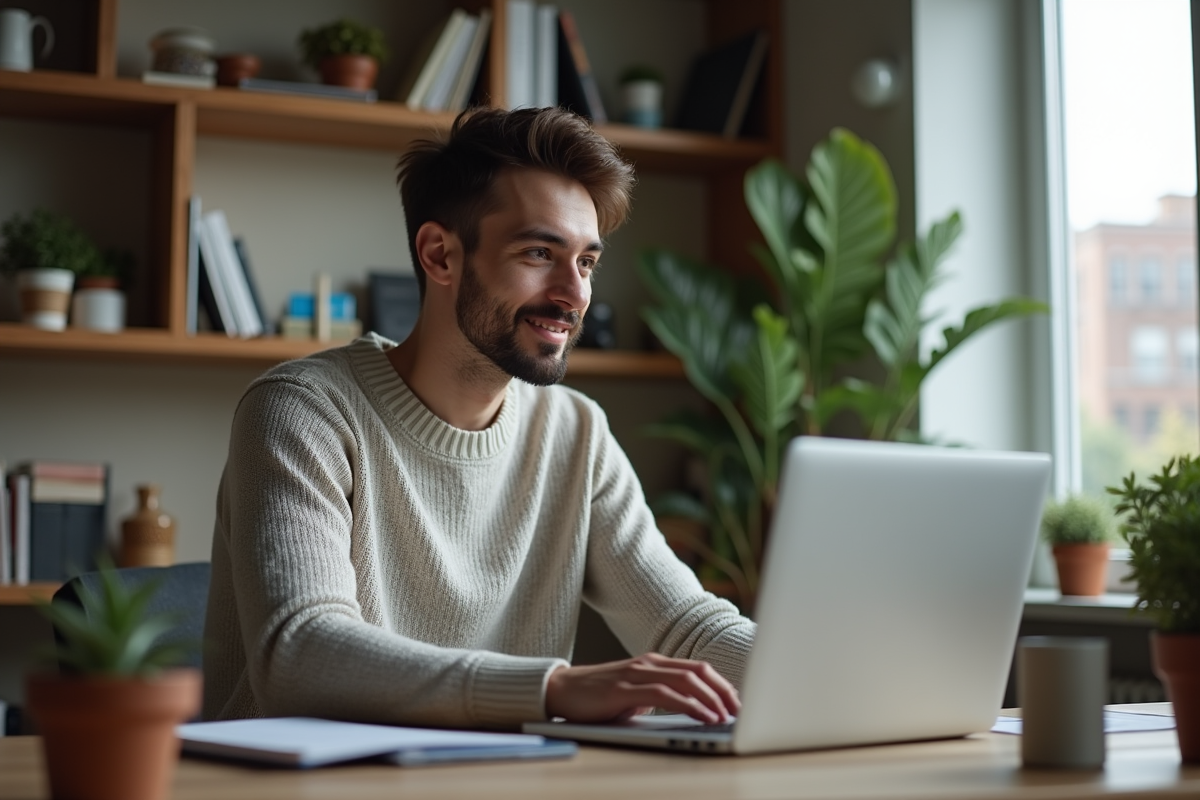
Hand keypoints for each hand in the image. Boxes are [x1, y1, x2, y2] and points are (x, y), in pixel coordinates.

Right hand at [544, 653, 739, 723]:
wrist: (561, 690)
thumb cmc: (599, 697)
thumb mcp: (636, 696)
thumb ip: (660, 697)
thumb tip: (692, 713)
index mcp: (654, 663)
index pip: (698, 669)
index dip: (722, 685)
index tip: (738, 703)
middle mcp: (649, 663)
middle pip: (698, 671)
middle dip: (723, 691)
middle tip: (740, 711)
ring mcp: (636, 673)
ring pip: (685, 680)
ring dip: (710, 699)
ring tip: (726, 716)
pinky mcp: (624, 688)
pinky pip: (664, 694)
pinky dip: (688, 705)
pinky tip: (702, 716)